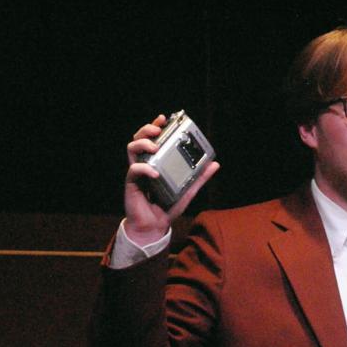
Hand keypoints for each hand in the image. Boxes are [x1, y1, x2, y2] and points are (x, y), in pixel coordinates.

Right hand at [124, 115, 219, 243]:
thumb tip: (215, 164)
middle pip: (139, 139)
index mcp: (156, 162)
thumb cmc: (167, 208)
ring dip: (142, 143)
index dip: (156, 126)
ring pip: (131, 149)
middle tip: (158, 129)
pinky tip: (155, 173)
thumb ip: (199, 178)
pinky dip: (144, 168)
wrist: (155, 227)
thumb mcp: (188, 190)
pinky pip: (134, 170)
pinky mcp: (131, 183)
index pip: (153, 139)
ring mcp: (136, 172)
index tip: (164, 118)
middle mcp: (144, 164)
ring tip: (155, 145)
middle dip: (147, 129)